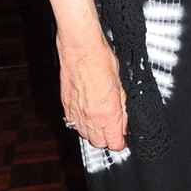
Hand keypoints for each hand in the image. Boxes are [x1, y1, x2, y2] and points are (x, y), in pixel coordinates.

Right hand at [45, 0, 127, 150]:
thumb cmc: (103, 60)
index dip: (120, 141)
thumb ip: (123, 109)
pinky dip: (81, 123)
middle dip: (107, 138)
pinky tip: (88, 113)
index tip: (123, 137)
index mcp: (108, 112)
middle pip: (99, 142)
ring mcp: (75, 112)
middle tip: (114, 127)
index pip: (114, 143)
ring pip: (85, 135)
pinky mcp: (65, 106)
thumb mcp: (122, 84)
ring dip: (94, 132)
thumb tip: (125, 126)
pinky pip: (73, 124)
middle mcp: (90, 117)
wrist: (80, 48)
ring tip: (101, 120)